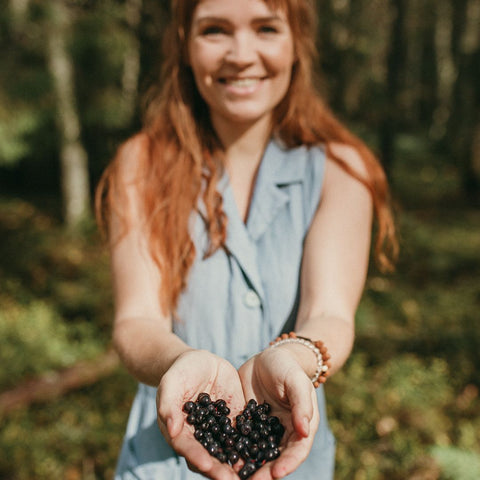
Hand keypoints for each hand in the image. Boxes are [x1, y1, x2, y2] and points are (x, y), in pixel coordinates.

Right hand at [156, 349, 244, 479]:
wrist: (201, 362)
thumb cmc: (180, 372)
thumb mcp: (171, 384)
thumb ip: (168, 405)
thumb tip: (172, 430)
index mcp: (181, 432)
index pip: (187, 448)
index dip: (197, 457)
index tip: (207, 465)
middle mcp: (201, 437)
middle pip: (209, 457)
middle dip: (219, 470)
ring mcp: (219, 430)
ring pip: (228, 450)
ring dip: (237, 464)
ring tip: (248, 474)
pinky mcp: (235, 421)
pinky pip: (243, 434)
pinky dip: (252, 444)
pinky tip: (263, 451)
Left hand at [238, 346, 318, 478]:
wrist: (268, 358)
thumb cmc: (287, 367)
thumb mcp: (296, 381)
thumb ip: (301, 403)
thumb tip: (304, 430)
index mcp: (299, 426)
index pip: (296, 450)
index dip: (287, 464)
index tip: (275, 474)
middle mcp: (282, 433)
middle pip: (275, 458)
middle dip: (264, 472)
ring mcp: (262, 430)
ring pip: (256, 452)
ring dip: (247, 466)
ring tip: (234, 477)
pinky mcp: (246, 423)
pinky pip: (239, 439)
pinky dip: (232, 450)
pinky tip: (221, 457)